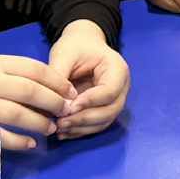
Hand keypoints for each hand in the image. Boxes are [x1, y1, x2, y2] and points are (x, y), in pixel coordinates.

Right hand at [0, 54, 74, 151]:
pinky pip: (2, 136)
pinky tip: (32, 144)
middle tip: (65, 111)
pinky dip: (20, 142)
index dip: (58, 82)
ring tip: (51, 128)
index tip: (71, 93)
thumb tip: (60, 91)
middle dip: (53, 102)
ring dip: (39, 122)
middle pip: (29, 91)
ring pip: (17, 114)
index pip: (35, 70)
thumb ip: (24, 76)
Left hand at [46, 20, 129, 140]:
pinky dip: (80, 131)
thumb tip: (58, 103)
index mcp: (117, 69)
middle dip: (85, 119)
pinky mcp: (104, 109)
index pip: (109, 91)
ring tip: (59, 129)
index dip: (90, 102)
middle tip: (61, 122)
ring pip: (104, 121)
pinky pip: (96, 125)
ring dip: (82, 128)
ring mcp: (115, 100)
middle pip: (110, 110)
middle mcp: (121, 87)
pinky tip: (64, 133)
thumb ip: (60, 76)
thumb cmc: (75, 46)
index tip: (68, 107)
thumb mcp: (65, 54)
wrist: (82, 45)